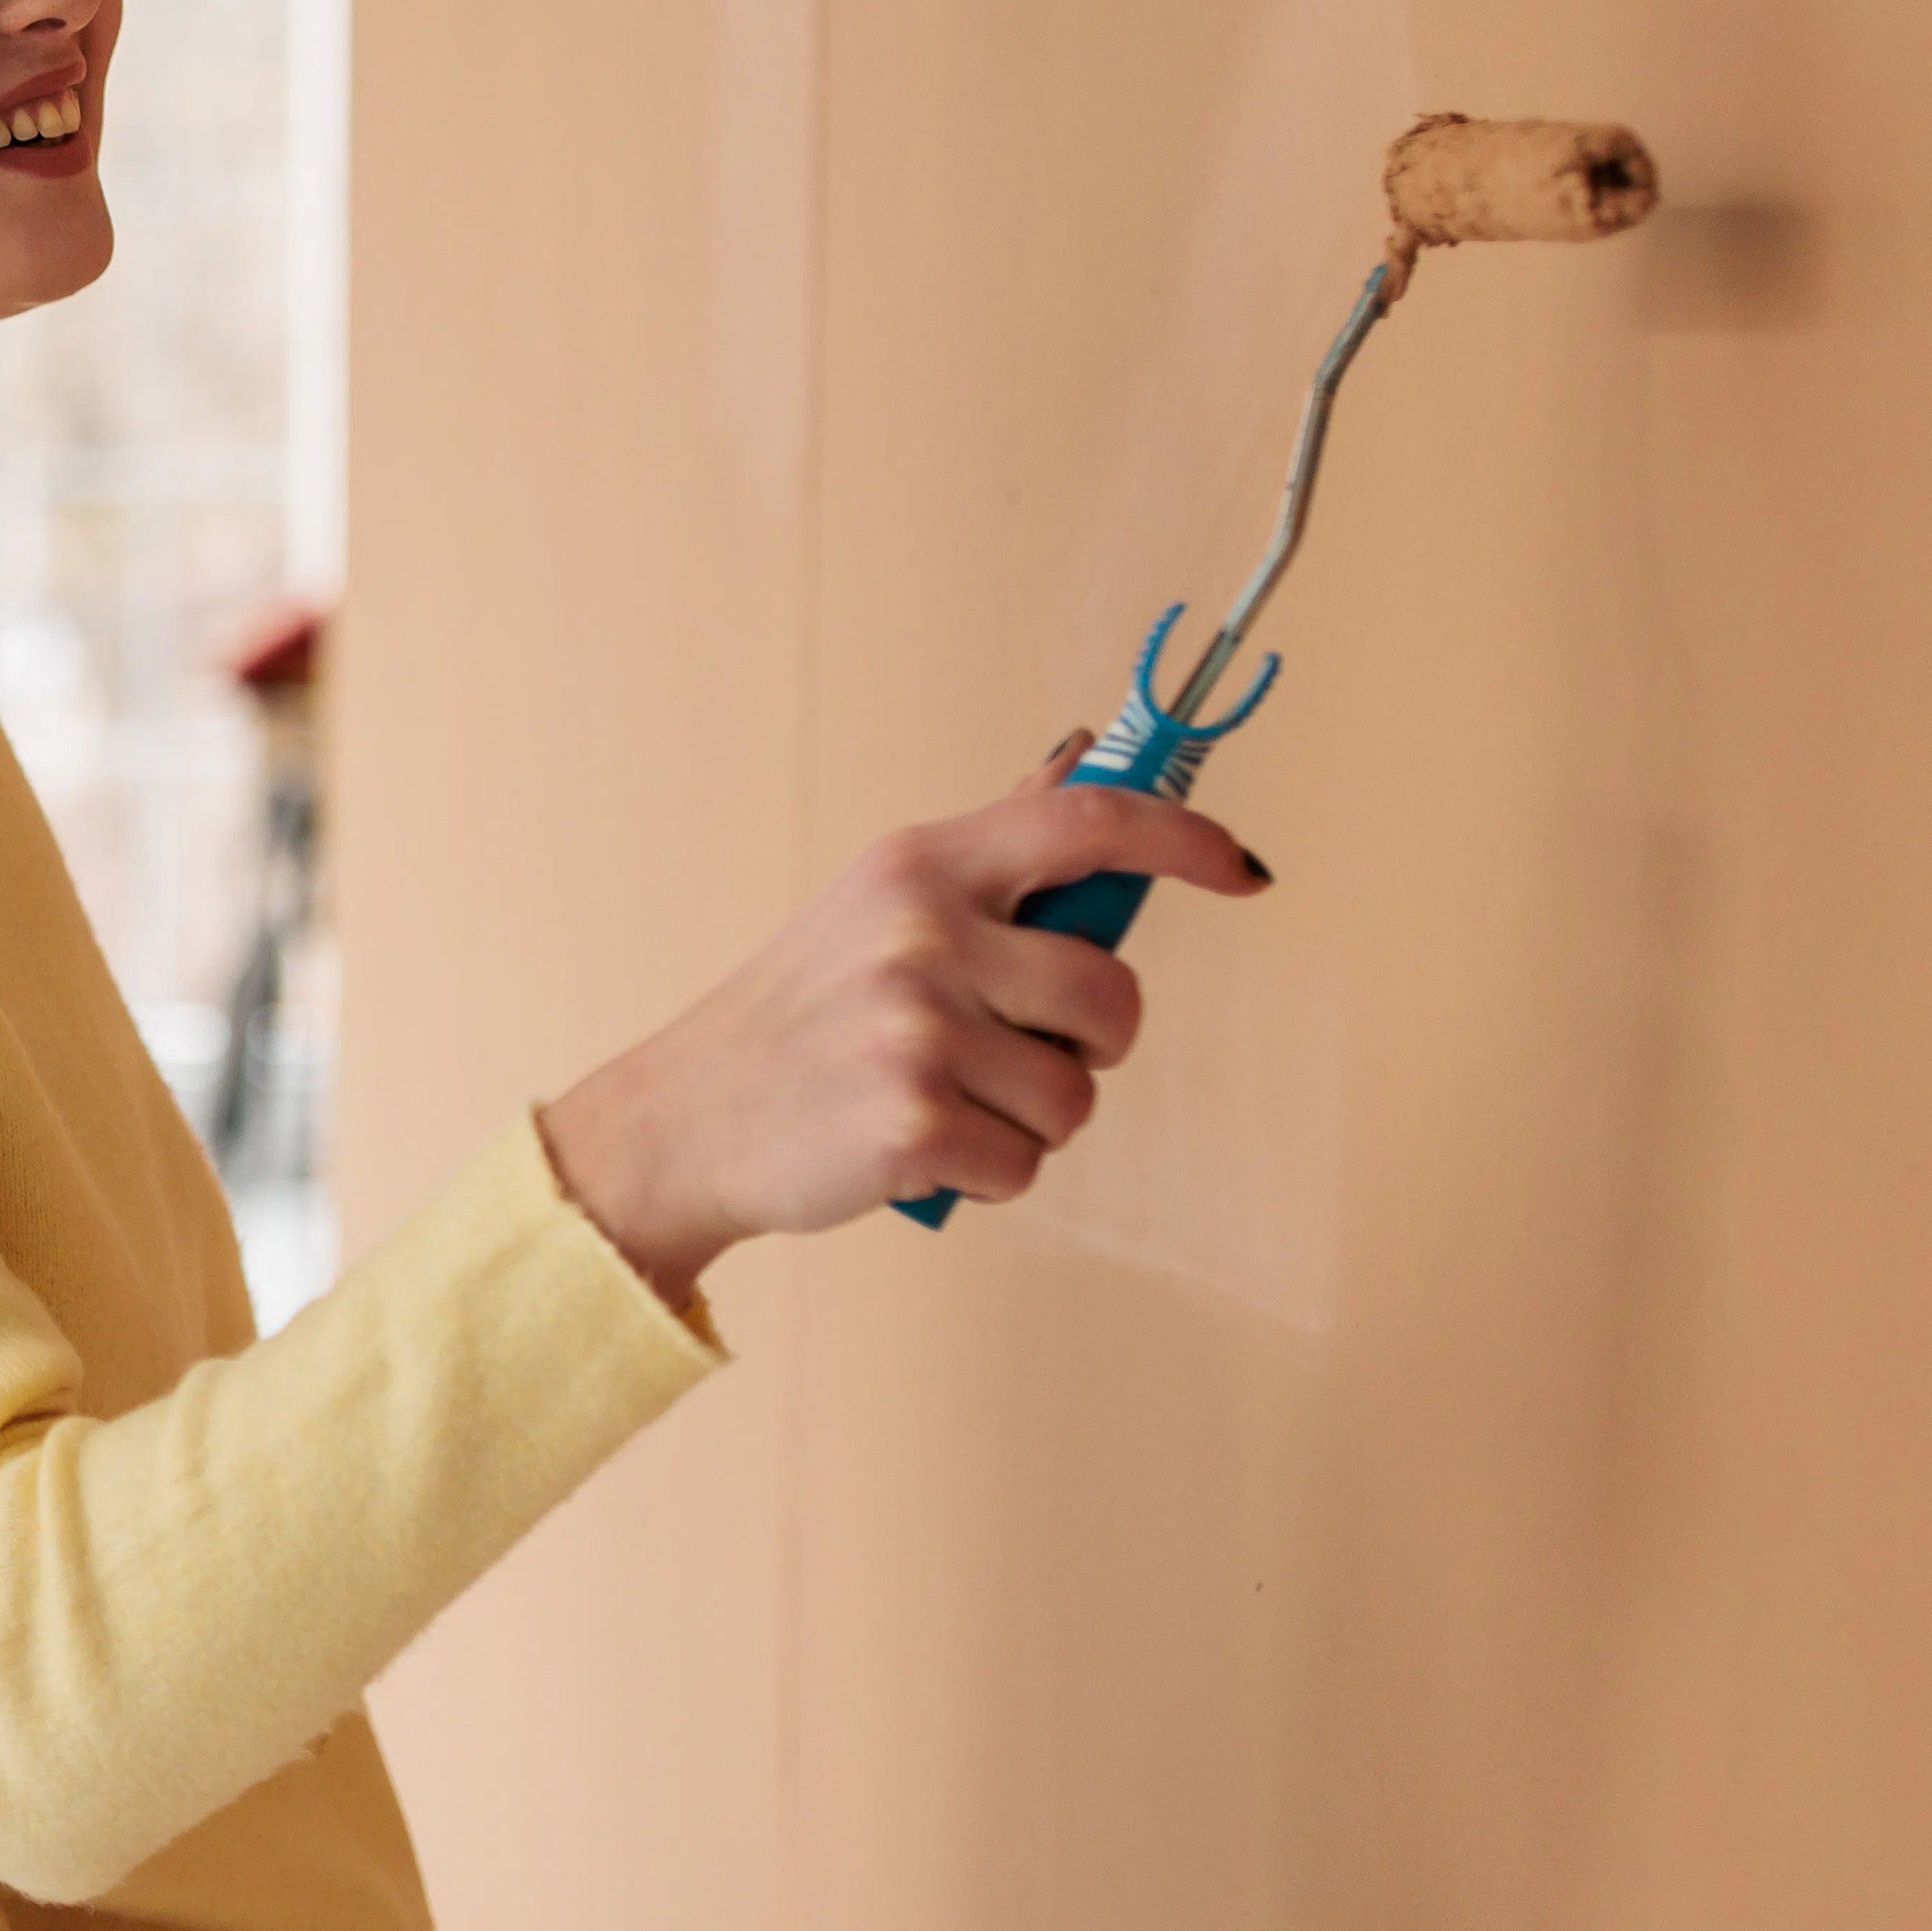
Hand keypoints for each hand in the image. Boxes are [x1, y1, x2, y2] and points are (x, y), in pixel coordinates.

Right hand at [537, 740, 1268, 1294]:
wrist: (688, 1118)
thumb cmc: (804, 1014)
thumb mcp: (882, 905)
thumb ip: (996, 848)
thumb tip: (1088, 754)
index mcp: (920, 868)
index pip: (1086, 822)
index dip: (1185, 838)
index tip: (1243, 871)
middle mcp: (920, 935)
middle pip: (1113, 995)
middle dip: (1092, 1044)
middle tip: (1019, 1054)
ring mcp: (916, 1031)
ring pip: (1076, 1095)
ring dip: (1032, 1122)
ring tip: (947, 1105)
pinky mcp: (912, 1126)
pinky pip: (1027, 1165)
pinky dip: (989, 1176)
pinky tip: (920, 1153)